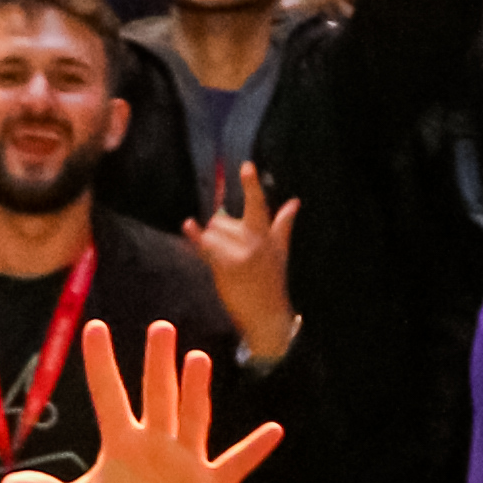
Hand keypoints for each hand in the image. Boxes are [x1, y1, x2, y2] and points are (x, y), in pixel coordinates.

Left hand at [0, 322, 286, 482]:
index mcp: (121, 445)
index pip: (108, 395)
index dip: (101, 363)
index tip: (95, 327)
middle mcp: (155, 444)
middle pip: (157, 396)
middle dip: (158, 364)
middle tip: (159, 328)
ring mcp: (186, 462)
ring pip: (193, 417)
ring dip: (196, 391)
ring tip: (197, 360)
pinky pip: (235, 463)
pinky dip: (253, 449)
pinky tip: (272, 430)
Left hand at [191, 162, 300, 358]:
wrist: (267, 316)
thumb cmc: (272, 281)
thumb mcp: (280, 250)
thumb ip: (283, 223)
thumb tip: (294, 202)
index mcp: (266, 233)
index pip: (258, 204)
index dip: (251, 185)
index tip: (246, 166)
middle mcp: (252, 240)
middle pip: (220, 220)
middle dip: (219, 231)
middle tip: (233, 253)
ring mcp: (237, 253)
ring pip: (210, 233)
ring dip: (210, 245)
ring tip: (227, 263)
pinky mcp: (224, 266)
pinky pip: (204, 246)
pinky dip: (194, 238)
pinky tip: (188, 226)